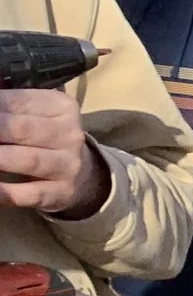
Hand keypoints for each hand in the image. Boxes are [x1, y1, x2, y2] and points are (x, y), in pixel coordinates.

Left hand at [0, 89, 107, 217]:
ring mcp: (68, 165)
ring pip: (26, 160)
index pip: (17, 102)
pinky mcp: (62, 192)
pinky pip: (27, 194)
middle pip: (20, 129)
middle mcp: (69, 135)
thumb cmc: (44, 138)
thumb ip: (7, 108)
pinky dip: (3, 192)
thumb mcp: (34, 114)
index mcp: (61, 108)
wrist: (81, 174)